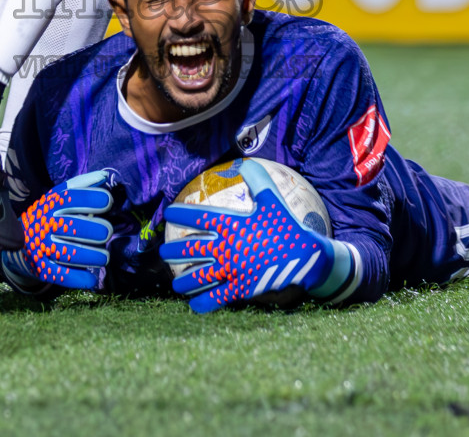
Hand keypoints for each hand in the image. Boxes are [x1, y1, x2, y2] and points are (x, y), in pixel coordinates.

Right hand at [0, 169, 118, 292]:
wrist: (17, 242)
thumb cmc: (47, 217)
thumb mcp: (56, 199)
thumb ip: (80, 187)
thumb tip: (103, 176)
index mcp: (49, 206)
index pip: (70, 198)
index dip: (91, 198)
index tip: (107, 202)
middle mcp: (44, 226)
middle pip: (73, 227)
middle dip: (96, 230)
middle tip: (106, 232)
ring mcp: (41, 248)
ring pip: (70, 253)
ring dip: (93, 256)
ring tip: (104, 257)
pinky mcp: (41, 268)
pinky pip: (61, 275)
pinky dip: (79, 278)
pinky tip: (91, 279)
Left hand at [160, 160, 352, 313]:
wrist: (306, 257)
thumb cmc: (287, 227)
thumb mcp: (273, 200)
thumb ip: (257, 180)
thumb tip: (243, 163)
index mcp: (232, 224)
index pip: (198, 217)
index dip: (180, 214)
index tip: (167, 213)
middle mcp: (227, 247)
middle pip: (191, 249)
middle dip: (173, 252)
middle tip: (162, 253)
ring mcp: (233, 270)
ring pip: (199, 277)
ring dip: (183, 281)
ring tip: (174, 284)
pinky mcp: (241, 289)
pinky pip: (217, 298)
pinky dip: (203, 303)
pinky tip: (194, 305)